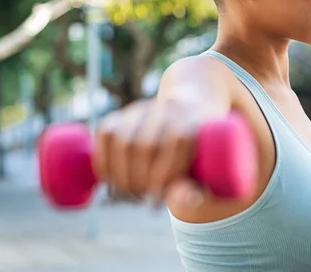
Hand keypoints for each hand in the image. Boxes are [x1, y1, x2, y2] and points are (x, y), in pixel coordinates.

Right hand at [92, 98, 210, 208]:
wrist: (190, 112)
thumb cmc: (200, 153)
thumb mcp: (208, 169)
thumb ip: (198, 188)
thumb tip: (184, 200)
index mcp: (194, 118)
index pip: (177, 142)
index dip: (164, 176)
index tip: (156, 203)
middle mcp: (168, 108)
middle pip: (146, 146)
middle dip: (140, 180)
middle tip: (141, 197)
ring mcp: (144, 108)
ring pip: (122, 141)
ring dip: (120, 174)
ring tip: (128, 192)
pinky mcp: (123, 112)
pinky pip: (105, 132)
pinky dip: (102, 160)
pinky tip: (109, 179)